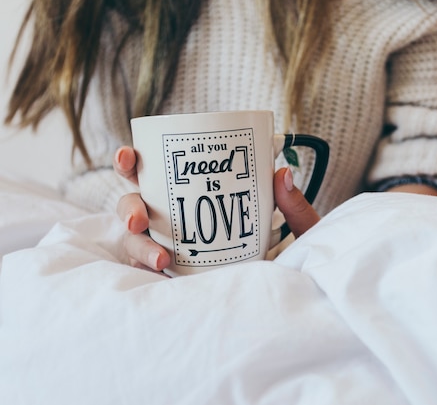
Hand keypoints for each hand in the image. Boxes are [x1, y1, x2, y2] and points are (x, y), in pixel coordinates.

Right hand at [114, 146, 319, 271]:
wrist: (298, 289)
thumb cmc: (294, 252)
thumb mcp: (299, 228)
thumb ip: (293, 205)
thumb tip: (282, 174)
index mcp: (197, 194)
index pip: (156, 173)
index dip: (132, 162)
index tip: (129, 155)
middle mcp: (176, 219)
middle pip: (135, 205)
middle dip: (128, 209)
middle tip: (140, 221)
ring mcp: (173, 249)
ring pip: (136, 240)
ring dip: (138, 246)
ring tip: (160, 259)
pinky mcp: (176, 277)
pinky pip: (147, 273)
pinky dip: (147, 272)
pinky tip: (160, 274)